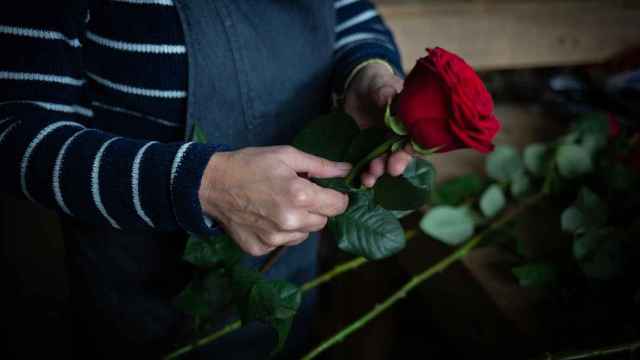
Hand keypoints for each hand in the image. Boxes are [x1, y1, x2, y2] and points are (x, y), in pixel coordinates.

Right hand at [199, 146, 350, 255]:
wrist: (211, 184)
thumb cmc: (250, 165)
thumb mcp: (286, 155)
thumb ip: (321, 165)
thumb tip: (348, 170)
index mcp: (299, 196)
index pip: (338, 206)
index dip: (336, 196)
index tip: (326, 190)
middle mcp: (290, 221)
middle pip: (322, 222)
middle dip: (316, 208)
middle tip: (297, 194)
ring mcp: (274, 238)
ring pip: (304, 235)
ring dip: (299, 222)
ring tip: (278, 205)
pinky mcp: (260, 248)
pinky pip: (282, 242)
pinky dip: (279, 232)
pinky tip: (265, 216)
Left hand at [344, 62, 412, 187]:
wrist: (356, 86)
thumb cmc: (376, 81)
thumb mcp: (381, 83)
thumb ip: (385, 92)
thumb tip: (389, 99)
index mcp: (409, 122)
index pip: (415, 138)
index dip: (411, 149)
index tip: (404, 155)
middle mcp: (399, 136)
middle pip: (401, 155)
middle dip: (395, 164)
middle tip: (390, 169)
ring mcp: (382, 144)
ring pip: (383, 162)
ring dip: (378, 171)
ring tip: (370, 177)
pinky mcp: (366, 148)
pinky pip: (367, 163)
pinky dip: (364, 173)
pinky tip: (360, 180)